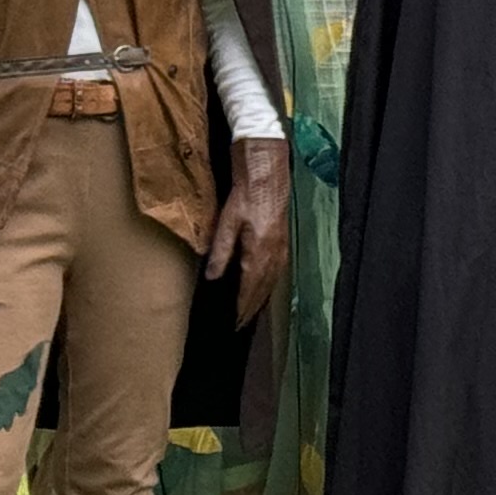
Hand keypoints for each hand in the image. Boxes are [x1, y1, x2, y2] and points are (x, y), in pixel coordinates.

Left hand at [209, 137, 292, 323]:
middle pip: (263, 288)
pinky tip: (265, 286)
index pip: (250, 287)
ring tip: (252, 311)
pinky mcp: (283, 239)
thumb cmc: (246, 193)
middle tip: (242, 324)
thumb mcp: (228, 221)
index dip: (242, 306)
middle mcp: (274, 253)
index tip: (235, 322)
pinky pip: (278, 270)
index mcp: (260, 251)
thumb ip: (221, 250)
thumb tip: (212, 277)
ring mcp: (281, 247)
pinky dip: (270, 284)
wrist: (267, 171)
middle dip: (252, 307)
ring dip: (262, 298)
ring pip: (272, 281)